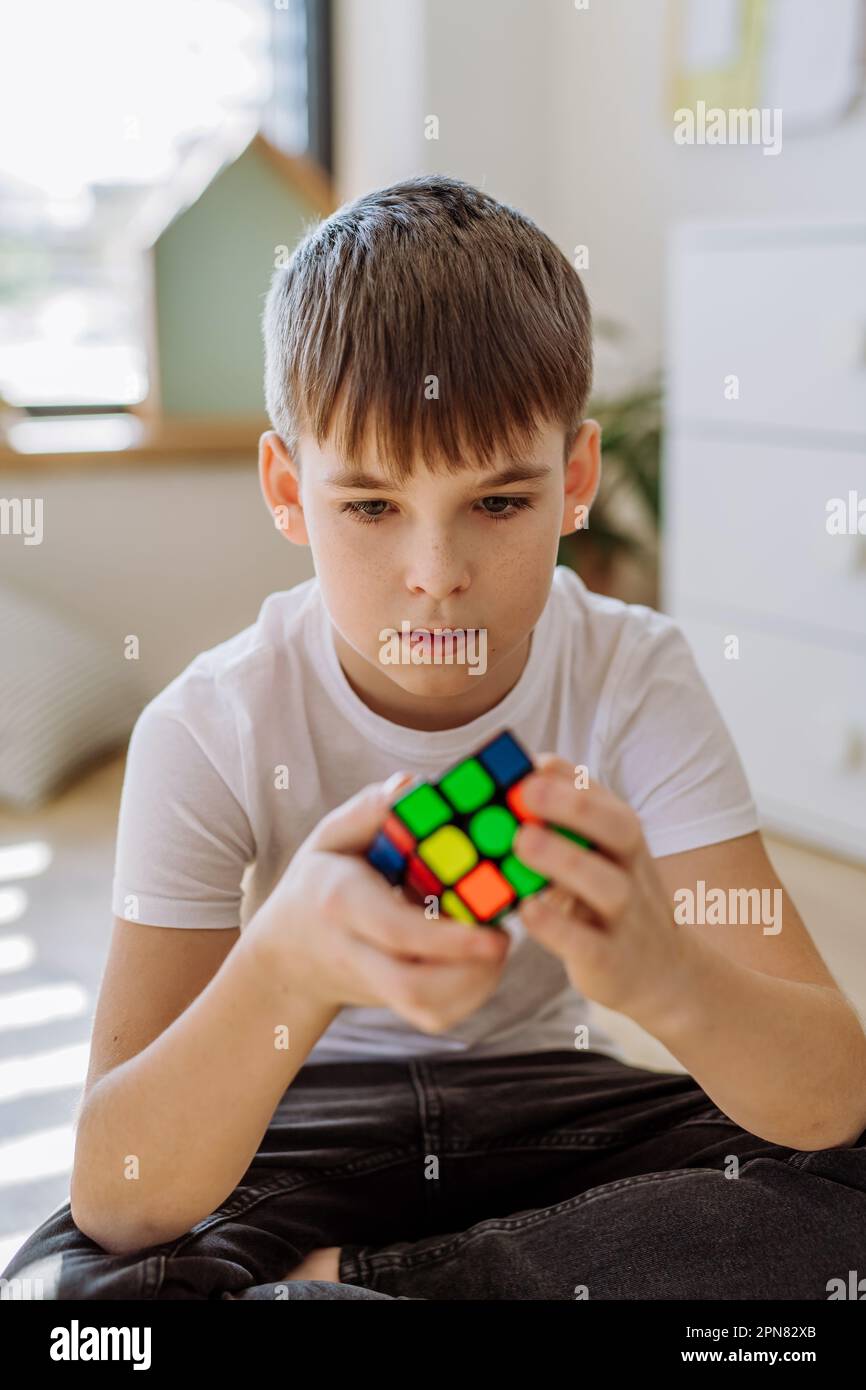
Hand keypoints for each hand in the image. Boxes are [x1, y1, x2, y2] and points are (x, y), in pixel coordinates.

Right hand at [247, 772, 510, 1033]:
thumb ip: (369, 811)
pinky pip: (436, 1015)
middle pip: (413, 986)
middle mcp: (355, 952)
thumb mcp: (331, 837)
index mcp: (341, 903)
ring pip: (430, 1009)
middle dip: (469, 972)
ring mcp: (372, 986)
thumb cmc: (320, 882)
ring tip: (498, 944)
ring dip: (476, 984)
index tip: (495, 930)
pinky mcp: (391, 1005)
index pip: (396, 931)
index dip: (449, 936)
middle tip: (505, 938)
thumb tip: (411, 787)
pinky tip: (483, 962)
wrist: (289, 953)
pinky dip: (470, 996)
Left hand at [513, 753, 691, 1022]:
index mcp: (625, 839)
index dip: (569, 779)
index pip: (604, 798)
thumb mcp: (600, 855)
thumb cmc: (616, 901)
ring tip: (522, 841)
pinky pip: (588, 942)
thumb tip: (537, 763)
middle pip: (618, 829)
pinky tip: (527, 908)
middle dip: (576, 806)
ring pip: (608, 885)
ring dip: (565, 860)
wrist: (667, 975)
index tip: (533, 763)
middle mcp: (633, 870)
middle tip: (528, 790)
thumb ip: (571, 816)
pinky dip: (557, 925)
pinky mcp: (612, 963)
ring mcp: (628, 918)